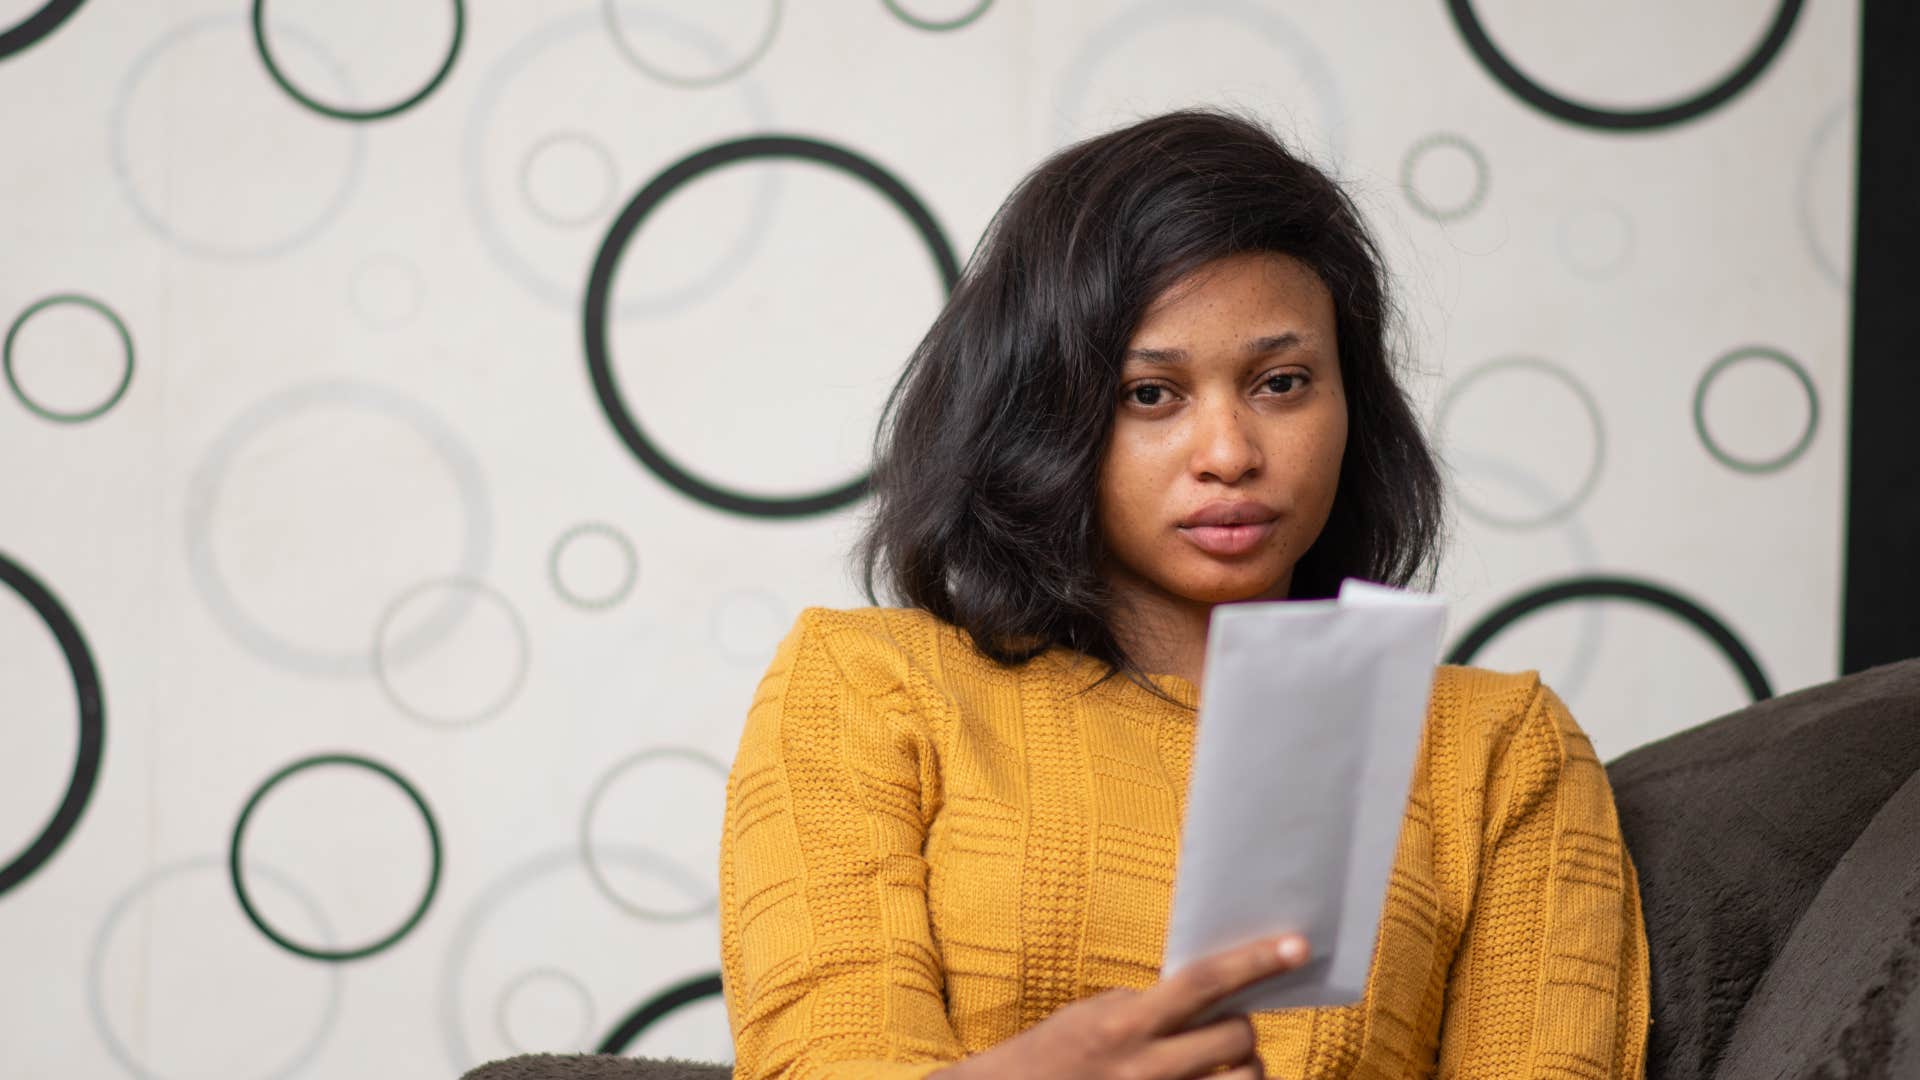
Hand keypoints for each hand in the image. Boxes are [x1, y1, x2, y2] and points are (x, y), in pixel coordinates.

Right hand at [931, 933, 1309, 1079]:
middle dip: (1241, 1029)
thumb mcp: (1096, 1013)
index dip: (1255, 961)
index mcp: (1125, 1024)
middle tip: (1225, 1029)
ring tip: (1225, 1065)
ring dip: (1246, 1070)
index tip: (1298, 946)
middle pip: (1237, 1039)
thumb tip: (1213, 995)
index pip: (1204, 983)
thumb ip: (1152, 1005)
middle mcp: (1146, 1069)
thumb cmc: (1058, 1051)